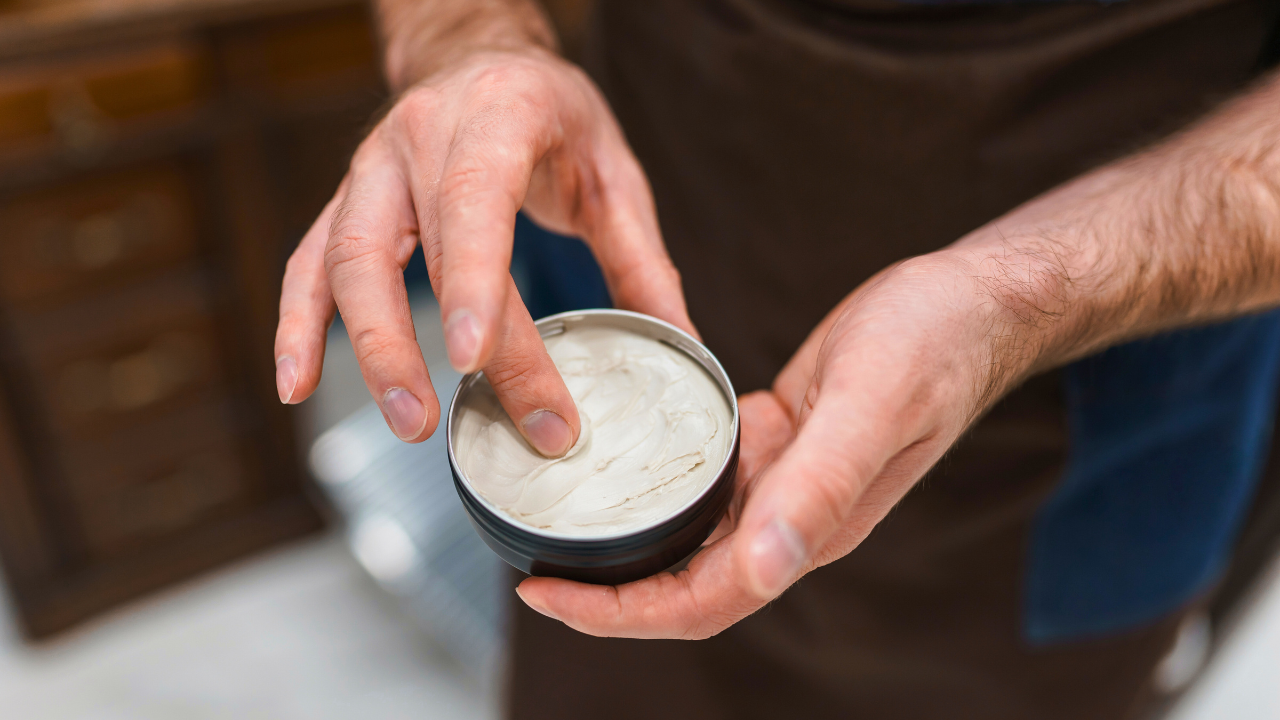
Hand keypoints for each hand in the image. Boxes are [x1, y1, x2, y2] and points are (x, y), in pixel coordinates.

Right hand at [274, 49, 690, 452]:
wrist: (485, 59)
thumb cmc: (551, 113)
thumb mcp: (612, 171)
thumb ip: (642, 260)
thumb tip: (679, 344)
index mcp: (498, 116)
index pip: (475, 200)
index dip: (472, 282)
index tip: (476, 361)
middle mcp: (421, 136)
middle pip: (411, 249)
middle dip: (426, 344)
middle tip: (451, 424)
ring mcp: (373, 168)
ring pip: (345, 258)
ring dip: (368, 347)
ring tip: (406, 420)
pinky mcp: (349, 200)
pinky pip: (309, 262)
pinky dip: (300, 324)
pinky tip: (298, 382)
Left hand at [512, 70, 1279, 637]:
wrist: (972, 302)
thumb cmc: (933, 346)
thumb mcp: (870, 405)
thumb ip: (820, 488)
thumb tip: (762, 571)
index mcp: (808, 527)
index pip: (702, 601)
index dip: (622, 614)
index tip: (546, 597)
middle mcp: (789, 517)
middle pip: (685, 585)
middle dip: (606, 596)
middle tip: (528, 573)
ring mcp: (782, 482)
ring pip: (690, 539)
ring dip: (623, 545)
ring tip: (551, 527)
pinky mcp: (775, 442)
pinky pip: (704, 483)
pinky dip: (652, 487)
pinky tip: (612, 463)